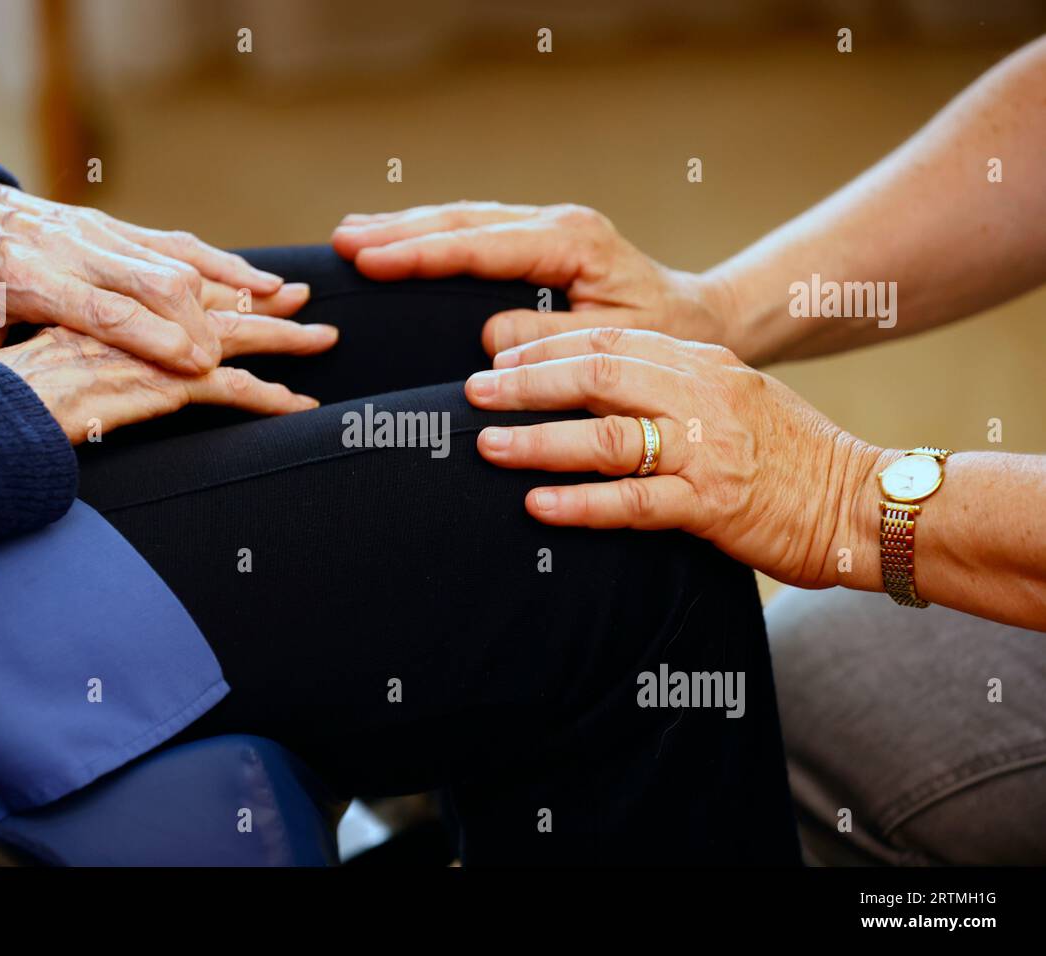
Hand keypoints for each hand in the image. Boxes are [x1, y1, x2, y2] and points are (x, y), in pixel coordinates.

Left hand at [0, 170, 308, 369]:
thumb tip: (10, 405)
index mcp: (32, 277)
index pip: (109, 312)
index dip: (159, 339)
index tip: (202, 368)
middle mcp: (76, 248)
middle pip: (161, 282)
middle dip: (216, 320)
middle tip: (266, 350)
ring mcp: (101, 232)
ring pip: (182, 259)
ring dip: (241, 286)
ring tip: (295, 303)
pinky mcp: (114, 225)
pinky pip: (180, 245)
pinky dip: (226, 264)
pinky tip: (261, 279)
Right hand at [0, 312, 336, 444]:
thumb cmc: (4, 377)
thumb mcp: (41, 348)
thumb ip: (72, 344)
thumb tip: (78, 353)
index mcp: (108, 302)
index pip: (174, 286)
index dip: (217, 283)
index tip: (249, 283)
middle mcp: (138, 317)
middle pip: (214, 302)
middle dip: (262, 300)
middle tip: (302, 299)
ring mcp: (154, 349)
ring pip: (233, 337)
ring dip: (282, 339)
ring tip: (324, 341)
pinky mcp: (161, 383)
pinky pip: (229, 388)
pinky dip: (269, 396)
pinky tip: (299, 405)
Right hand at [332, 201, 744, 358]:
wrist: (700, 322)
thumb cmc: (664, 341)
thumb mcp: (615, 346)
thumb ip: (551, 341)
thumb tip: (488, 336)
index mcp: (573, 243)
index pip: (481, 244)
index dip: (421, 253)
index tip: (370, 259)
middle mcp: (557, 225)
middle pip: (463, 221)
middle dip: (399, 231)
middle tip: (341, 241)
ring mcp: (548, 228)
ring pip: (464, 219)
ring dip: (407, 226)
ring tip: (352, 232)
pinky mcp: (541, 241)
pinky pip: (475, 232)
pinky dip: (432, 235)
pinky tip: (396, 238)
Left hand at [464, 327, 883, 589]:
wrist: (865, 502)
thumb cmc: (791, 455)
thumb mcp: (734, 397)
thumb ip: (670, 386)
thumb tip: (591, 391)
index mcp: (703, 363)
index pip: (611, 341)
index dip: (547, 348)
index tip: (497, 357)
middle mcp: (703, 396)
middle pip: (598, 375)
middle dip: (527, 383)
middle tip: (472, 393)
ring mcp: (708, 450)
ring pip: (608, 438)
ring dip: (540, 441)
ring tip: (488, 445)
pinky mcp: (715, 505)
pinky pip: (636, 503)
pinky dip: (582, 504)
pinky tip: (538, 506)